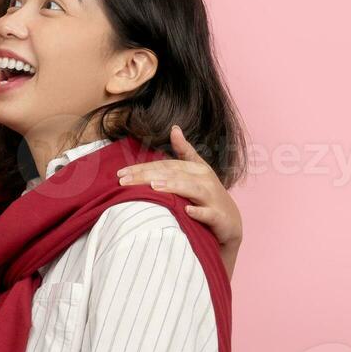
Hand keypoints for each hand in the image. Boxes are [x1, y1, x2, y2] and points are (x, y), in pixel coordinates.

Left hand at [118, 125, 242, 259]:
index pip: (165, 166)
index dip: (143, 168)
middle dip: (147, 176)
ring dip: (173, 187)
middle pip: (173, 175)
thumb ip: (185, 151)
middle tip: (124, 181)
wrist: (230, 223)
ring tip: (153, 187)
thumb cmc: (208, 196)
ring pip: (192, 190)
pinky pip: (208, 214)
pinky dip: (199, 212)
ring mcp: (212, 198)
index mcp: (196, 169)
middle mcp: (204, 180)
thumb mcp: (197, 171)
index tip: (120, 174)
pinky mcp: (219, 217)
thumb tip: (175, 128)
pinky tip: (187, 211)